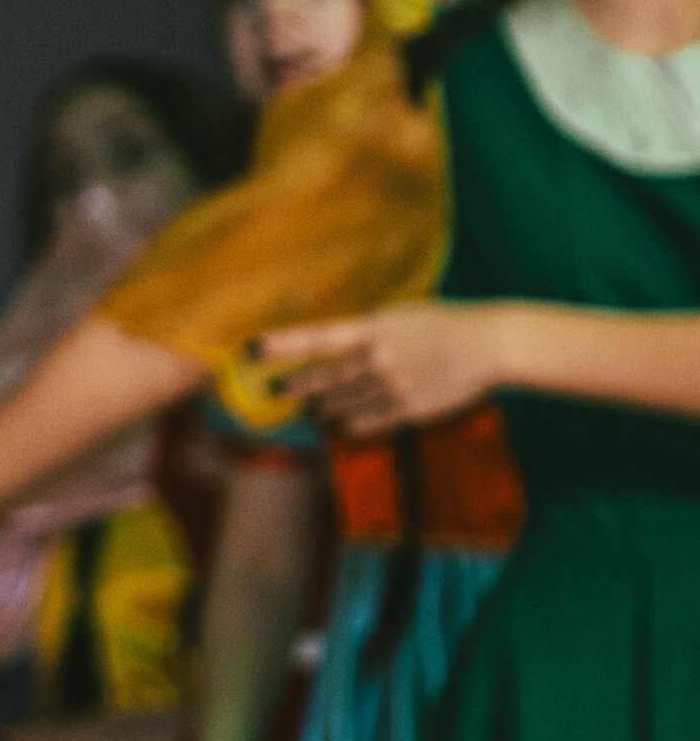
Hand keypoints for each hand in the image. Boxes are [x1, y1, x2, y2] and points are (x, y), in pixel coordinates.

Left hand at [259, 302, 512, 439]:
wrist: (491, 345)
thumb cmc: (447, 322)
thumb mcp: (403, 313)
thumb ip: (372, 325)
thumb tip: (350, 329)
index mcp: (372, 330)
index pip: (315, 339)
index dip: (280, 345)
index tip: (250, 350)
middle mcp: (377, 360)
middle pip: (323, 379)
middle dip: (295, 386)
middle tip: (271, 391)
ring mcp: (393, 388)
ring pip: (344, 403)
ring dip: (324, 407)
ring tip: (309, 409)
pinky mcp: (411, 410)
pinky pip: (371, 422)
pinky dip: (352, 426)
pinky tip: (339, 427)